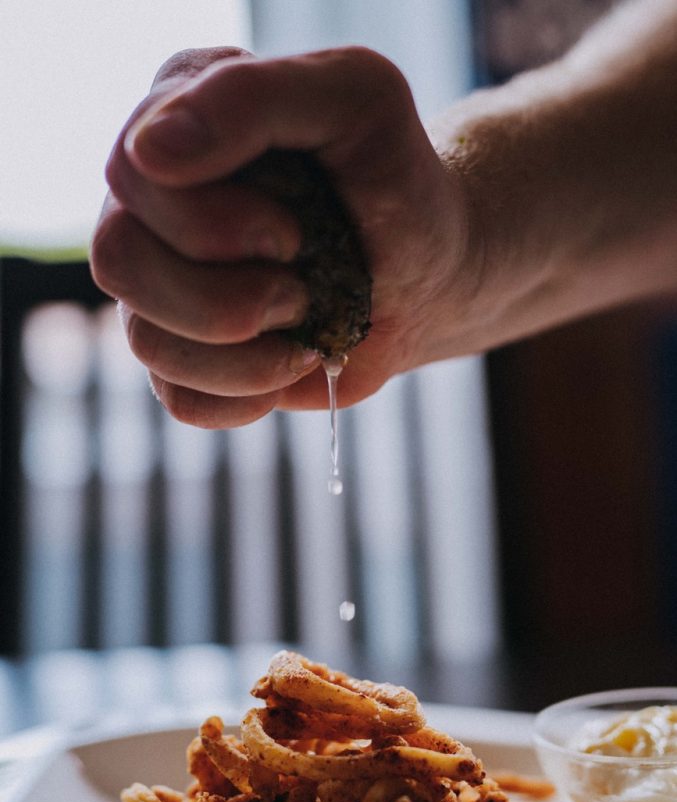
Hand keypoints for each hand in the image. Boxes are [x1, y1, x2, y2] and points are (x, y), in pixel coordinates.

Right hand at [90, 46, 476, 427]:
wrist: (426, 273)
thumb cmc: (394, 181)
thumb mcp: (357, 101)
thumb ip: (254, 98)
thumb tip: (149, 150)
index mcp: (176, 113)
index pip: (133, 173)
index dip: (214, 224)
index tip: (295, 234)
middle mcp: (149, 199)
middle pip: (118, 261)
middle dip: (229, 295)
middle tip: (302, 286)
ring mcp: (158, 281)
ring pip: (144, 340)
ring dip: (248, 352)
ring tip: (305, 324)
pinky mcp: (184, 353)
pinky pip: (180, 399)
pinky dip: (249, 394)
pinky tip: (291, 360)